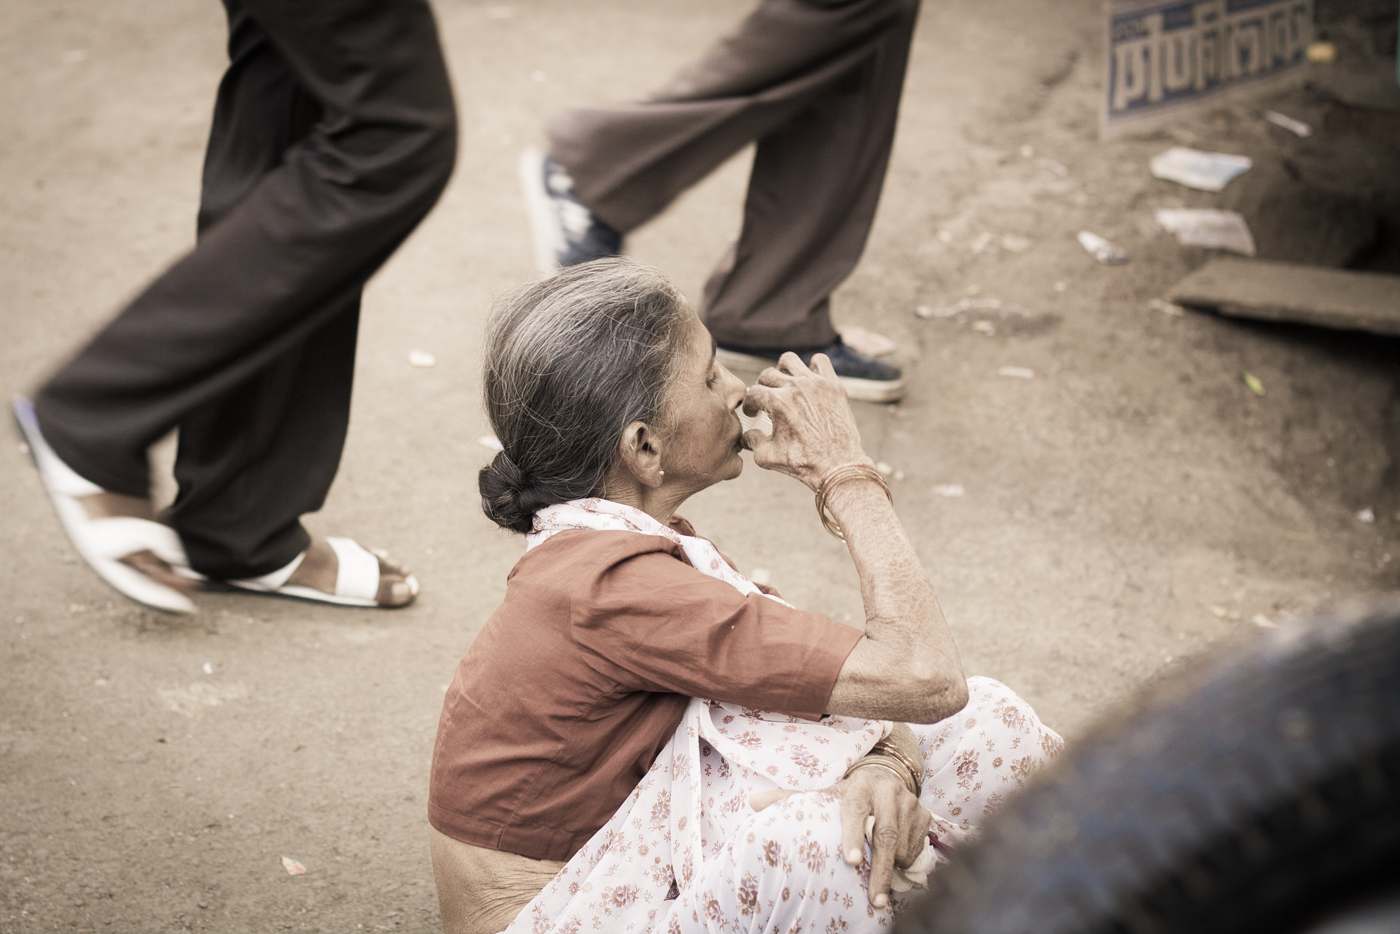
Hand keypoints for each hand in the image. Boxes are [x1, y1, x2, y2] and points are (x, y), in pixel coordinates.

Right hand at [742, 353, 869, 490]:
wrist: (838, 466)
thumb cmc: (803, 463)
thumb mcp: (767, 456)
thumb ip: (751, 441)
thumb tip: (747, 434)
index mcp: (778, 402)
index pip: (753, 394)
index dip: (749, 405)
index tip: (753, 413)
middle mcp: (796, 387)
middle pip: (767, 375)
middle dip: (763, 388)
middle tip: (767, 402)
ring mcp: (816, 383)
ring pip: (790, 361)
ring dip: (783, 371)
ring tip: (785, 385)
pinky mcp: (833, 385)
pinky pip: (820, 361)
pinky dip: (813, 367)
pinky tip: (810, 381)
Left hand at [750, 765, 930, 907]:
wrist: (885, 778)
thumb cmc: (848, 796)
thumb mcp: (824, 796)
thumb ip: (791, 800)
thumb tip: (752, 802)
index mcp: (859, 786)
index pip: (855, 810)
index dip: (853, 834)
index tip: (851, 861)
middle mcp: (887, 790)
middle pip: (886, 834)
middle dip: (880, 869)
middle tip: (873, 898)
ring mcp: (909, 802)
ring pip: (904, 844)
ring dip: (894, 870)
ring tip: (881, 890)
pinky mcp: (925, 815)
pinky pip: (918, 848)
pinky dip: (906, 863)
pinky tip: (895, 865)